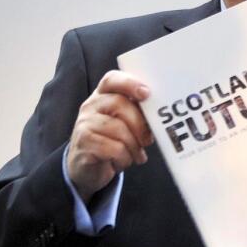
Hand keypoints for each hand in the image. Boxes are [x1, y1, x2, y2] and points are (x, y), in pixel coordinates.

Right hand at [67, 70, 153, 199]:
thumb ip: (139, 113)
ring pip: (118, 129)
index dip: (130, 83)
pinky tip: (122, 162)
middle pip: (120, 104)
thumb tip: (162, 113)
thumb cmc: (114, 141)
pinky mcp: (83, 142)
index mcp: (104, 95)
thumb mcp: (126, 123)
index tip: (146, 93)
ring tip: (135, 155)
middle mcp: (91, 105)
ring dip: (133, 147)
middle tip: (147, 140)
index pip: (112, 79)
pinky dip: (124, 159)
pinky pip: (113, 148)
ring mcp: (84, 123)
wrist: (88, 167)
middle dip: (140, 125)